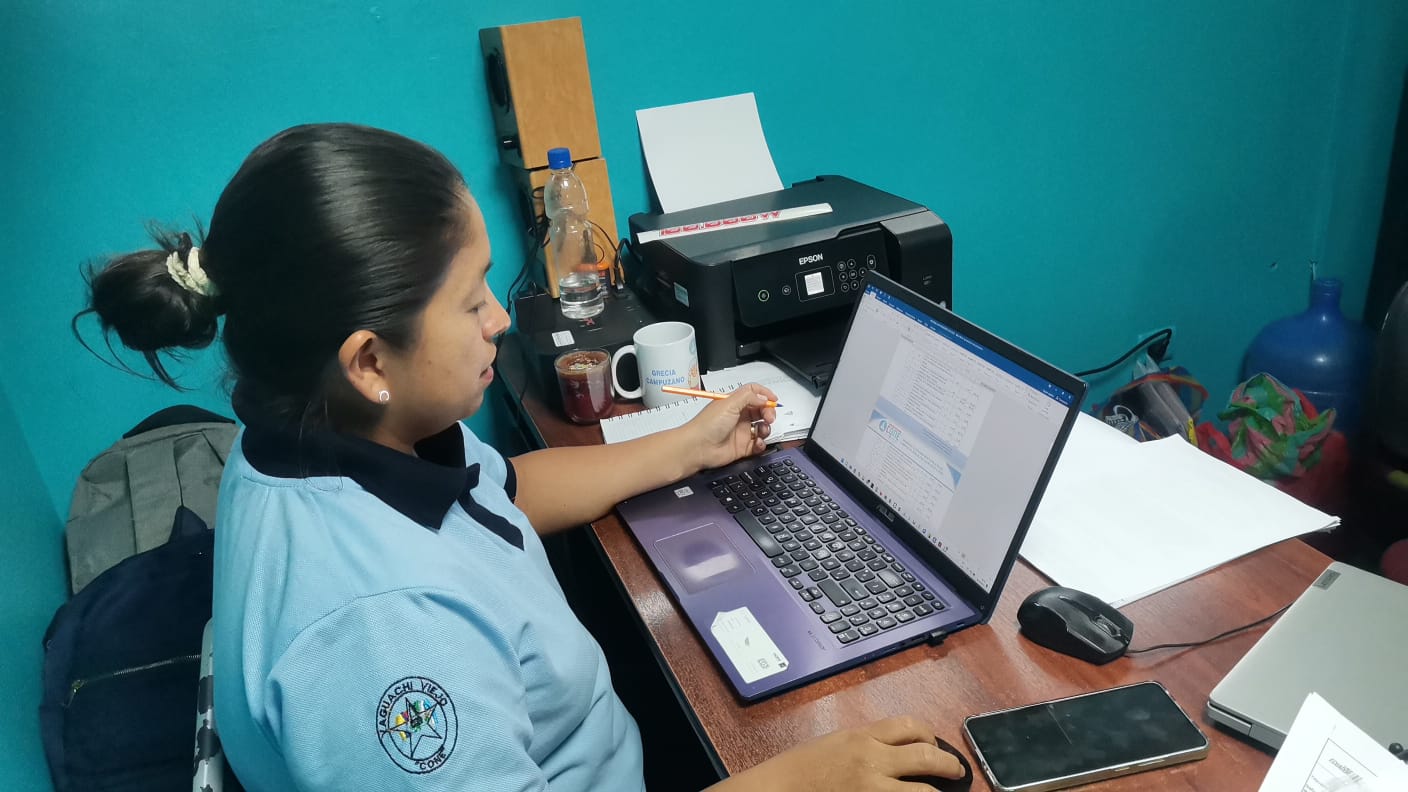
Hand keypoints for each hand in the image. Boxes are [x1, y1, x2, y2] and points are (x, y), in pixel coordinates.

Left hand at [682, 383, 778, 470]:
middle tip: (769, 417)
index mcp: (734, 403)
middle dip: (769, 412)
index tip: (774, 400)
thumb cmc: (707, 424)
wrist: (698, 448)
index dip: (765, 395)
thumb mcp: (729, 403)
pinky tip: (757, 443)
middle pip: (761, 410)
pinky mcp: (742, 447)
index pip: (753, 394)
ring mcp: (741, 432)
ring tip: (762, 430)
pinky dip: (761, 443)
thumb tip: (764, 398)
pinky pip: (758, 444)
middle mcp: (738, 416)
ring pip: (762, 427)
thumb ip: (749, 397)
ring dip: (766, 428)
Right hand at [708, 716, 962, 791]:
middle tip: (956, 773)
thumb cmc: (798, 771)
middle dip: (949, 765)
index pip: (909, 727)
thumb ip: (864, 746)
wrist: (774, 791)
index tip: (936, 747)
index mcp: (861, 738)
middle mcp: (872, 761)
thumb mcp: (833, 745)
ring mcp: (872, 789)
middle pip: (926, 756)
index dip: (930, 737)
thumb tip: (892, 752)